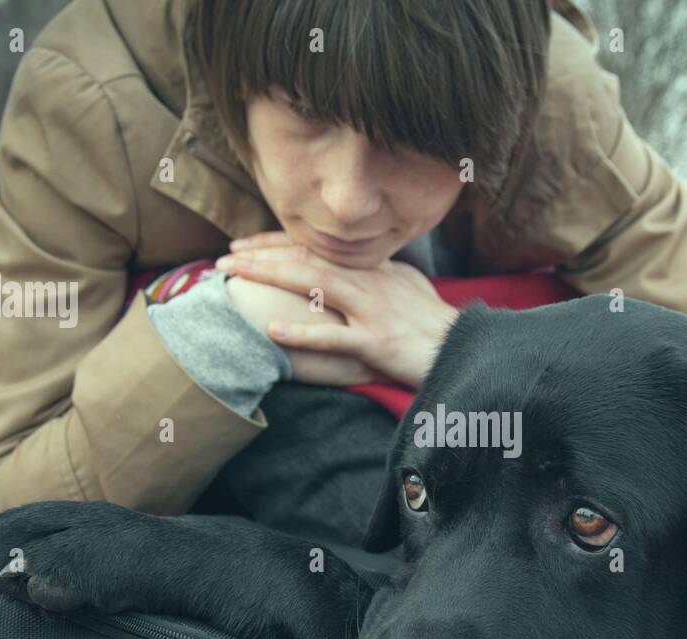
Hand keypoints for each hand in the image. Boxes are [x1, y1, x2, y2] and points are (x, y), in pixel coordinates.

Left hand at [218, 232, 460, 387]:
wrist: (464, 348)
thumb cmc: (434, 322)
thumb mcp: (407, 286)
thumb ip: (377, 274)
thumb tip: (355, 267)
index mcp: (371, 268)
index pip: (315, 247)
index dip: (274, 243)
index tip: (241, 246)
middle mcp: (368, 281)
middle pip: (306, 258)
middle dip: (260, 256)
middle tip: (223, 260)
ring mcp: (371, 310)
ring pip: (313, 285)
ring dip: (270, 277)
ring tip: (235, 278)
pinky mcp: (376, 341)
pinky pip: (333, 337)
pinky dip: (301, 334)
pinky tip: (271, 332)